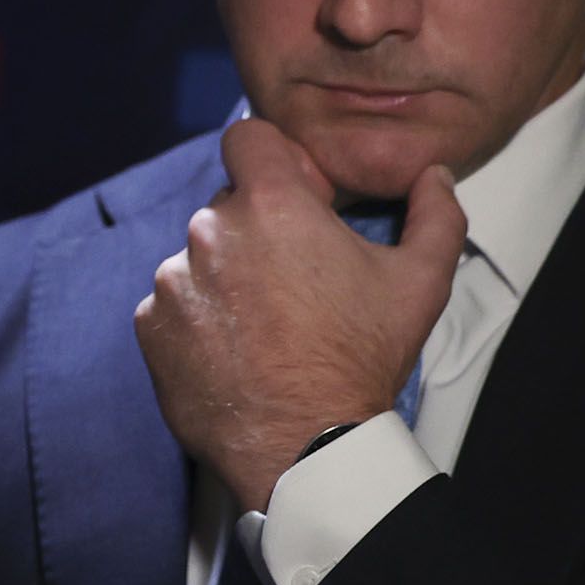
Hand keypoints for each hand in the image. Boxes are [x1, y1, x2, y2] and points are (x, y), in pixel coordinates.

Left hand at [134, 120, 465, 512]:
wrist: (304, 445)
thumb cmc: (361, 359)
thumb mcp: (420, 282)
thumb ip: (436, 214)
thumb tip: (433, 175)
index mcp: (272, 205)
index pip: (248, 138)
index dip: (275, 162)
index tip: (296, 197)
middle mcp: (210, 230)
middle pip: (229, 204)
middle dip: (258, 229)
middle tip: (293, 279)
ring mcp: (172, 278)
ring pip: (199, 256)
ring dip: (226, 277)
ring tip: (264, 324)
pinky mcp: (149, 323)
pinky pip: (172, 303)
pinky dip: (197, 319)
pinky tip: (233, 349)